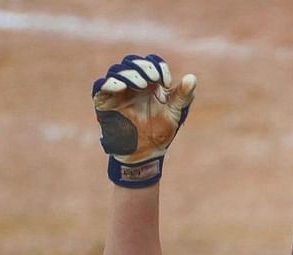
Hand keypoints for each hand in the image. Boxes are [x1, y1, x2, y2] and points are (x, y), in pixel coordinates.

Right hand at [92, 54, 195, 186]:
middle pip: (132, 62)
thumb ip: (182, 96)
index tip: (166, 82)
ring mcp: (118, 91)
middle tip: (152, 79)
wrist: (146, 153)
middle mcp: (133, 83)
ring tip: (140, 84)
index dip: (158, 67)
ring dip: (129, 74)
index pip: (151, 64)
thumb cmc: (160, 132)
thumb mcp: (174, 114)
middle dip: (142, 67)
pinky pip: (100, 86)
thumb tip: (192, 78)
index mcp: (150, 83)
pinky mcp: (104, 101)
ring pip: (117, 71)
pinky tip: (121, 87)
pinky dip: (110, 83)